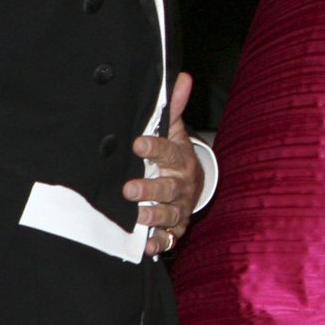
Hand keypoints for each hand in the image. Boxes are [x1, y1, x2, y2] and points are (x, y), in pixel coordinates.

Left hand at [124, 71, 201, 255]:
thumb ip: (172, 108)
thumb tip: (181, 76)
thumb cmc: (175, 155)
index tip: (138, 143)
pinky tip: (146, 247)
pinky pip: (168, 238)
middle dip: (151, 189)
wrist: (195, 185)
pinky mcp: (174, 228)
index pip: (168, 151)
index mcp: (180, 159)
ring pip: (168, 214)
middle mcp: (182, 185)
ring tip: (137, 217)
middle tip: (129, 189)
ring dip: (153, 217)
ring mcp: (179, 209)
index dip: (154, 147)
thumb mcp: (175, 132)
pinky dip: (158, 244)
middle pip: (168, 187)